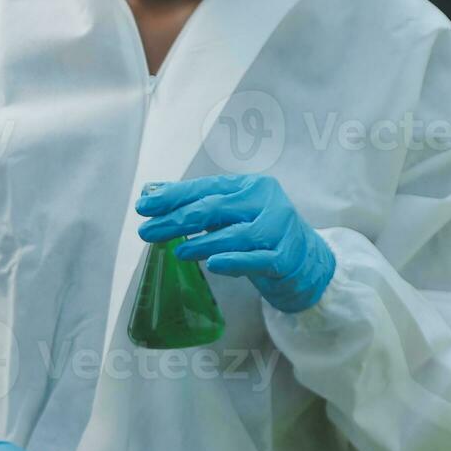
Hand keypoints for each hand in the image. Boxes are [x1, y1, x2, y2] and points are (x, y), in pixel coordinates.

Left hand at [137, 174, 336, 312]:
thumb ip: (194, 203)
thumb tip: (150, 191)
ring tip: (178, 251)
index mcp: (249, 186)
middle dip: (178, 219)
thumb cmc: (260, 233)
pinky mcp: (285, 257)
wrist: (306, 261)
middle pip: (216, 208)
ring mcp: (279, 229)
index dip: (173, 197)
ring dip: (203, 243)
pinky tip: (213, 264)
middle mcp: (266, 201)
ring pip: (237, 234)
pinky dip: (234, 261)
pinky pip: (257, 259)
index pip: (205, 188)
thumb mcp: (229, 214)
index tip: (143, 206)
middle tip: (147, 231)